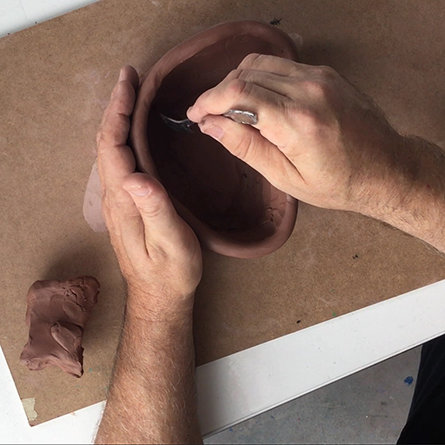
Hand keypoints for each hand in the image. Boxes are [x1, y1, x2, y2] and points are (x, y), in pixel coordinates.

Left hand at [96, 66, 201, 317]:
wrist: (158, 294)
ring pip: (110, 151)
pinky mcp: (126, 203)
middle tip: (130, 77)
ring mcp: (118, 199)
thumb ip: (155, 210)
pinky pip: (119, 161)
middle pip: (106, 142)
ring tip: (132, 95)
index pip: (113, 145)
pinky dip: (124, 136)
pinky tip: (135, 131)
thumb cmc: (170, 271)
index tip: (129, 81)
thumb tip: (138, 177)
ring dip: (117, 119)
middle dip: (115, 106)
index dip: (118, 110)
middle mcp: (115, 196)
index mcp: (123, 200)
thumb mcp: (170, 243)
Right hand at [187, 54, 404, 215]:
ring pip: (260, 64)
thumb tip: (211, 126)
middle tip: (209, 115)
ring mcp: (320, 77)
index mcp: (297, 122)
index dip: (208, 101)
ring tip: (230, 108)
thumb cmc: (338, 183)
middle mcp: (309, 90)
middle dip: (218, 93)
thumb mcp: (286, 177)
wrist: (385, 169)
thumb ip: (246, 147)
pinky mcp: (325, 74)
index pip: (238, 93)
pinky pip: (280, 66)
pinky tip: (257, 100)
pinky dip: (259, 78)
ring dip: (237, 82)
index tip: (196, 114)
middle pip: (245, 74)